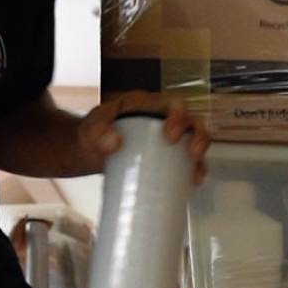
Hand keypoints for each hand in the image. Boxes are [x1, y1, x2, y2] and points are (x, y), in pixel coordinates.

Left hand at [76, 92, 209, 184]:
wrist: (88, 153)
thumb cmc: (91, 135)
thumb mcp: (90, 130)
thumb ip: (97, 133)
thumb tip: (114, 143)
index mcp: (147, 105)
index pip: (171, 104)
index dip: (178, 116)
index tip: (170, 135)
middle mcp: (162, 119)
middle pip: (191, 121)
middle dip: (197, 136)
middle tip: (191, 154)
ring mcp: (168, 139)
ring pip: (194, 141)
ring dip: (200, 157)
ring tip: (195, 175)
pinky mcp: (167, 158)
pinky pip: (188, 162)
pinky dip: (194, 172)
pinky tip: (192, 184)